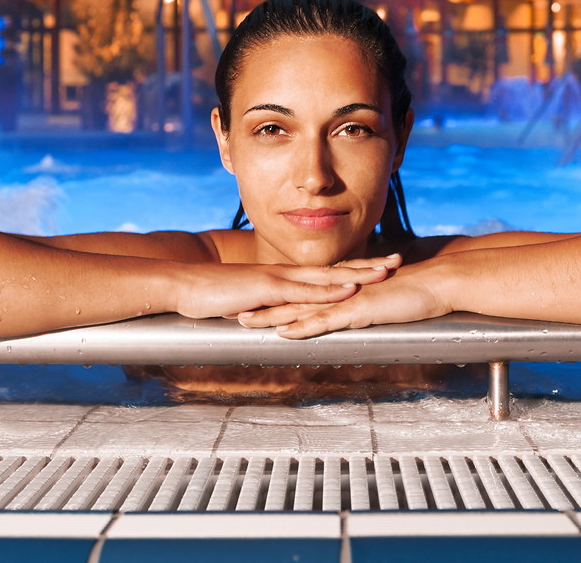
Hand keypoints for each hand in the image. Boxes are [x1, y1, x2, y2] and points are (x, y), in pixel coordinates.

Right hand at [173, 259, 395, 319]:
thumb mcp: (246, 304)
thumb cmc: (209, 296)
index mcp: (283, 278)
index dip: (353, 268)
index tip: (378, 267)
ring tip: (386, 271)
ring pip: (328, 276)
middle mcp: (286, 274)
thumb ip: (264, 309)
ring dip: (358, 274)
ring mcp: (279, 279)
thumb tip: (275, 320)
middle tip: (398, 260)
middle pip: (336, 269)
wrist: (183, 285)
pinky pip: (305, 291)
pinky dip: (330, 290)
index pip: (326, 272)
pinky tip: (350, 290)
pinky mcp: (269, 289)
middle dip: (368, 265)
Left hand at [234, 263, 450, 337]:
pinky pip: (326, 320)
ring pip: (301, 310)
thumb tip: (358, 315)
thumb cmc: (418, 293)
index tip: (253, 303)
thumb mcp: (385, 302)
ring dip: (272, 317)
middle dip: (262, 306)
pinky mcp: (359, 310)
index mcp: (343, 290)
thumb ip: (368, 308)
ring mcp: (348, 300)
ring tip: (244, 321)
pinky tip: (284, 333)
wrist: (440, 282)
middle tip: (233, 310)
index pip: (303, 295)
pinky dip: (303, 327)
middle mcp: (340, 292)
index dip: (277, 300)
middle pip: (293, 300)